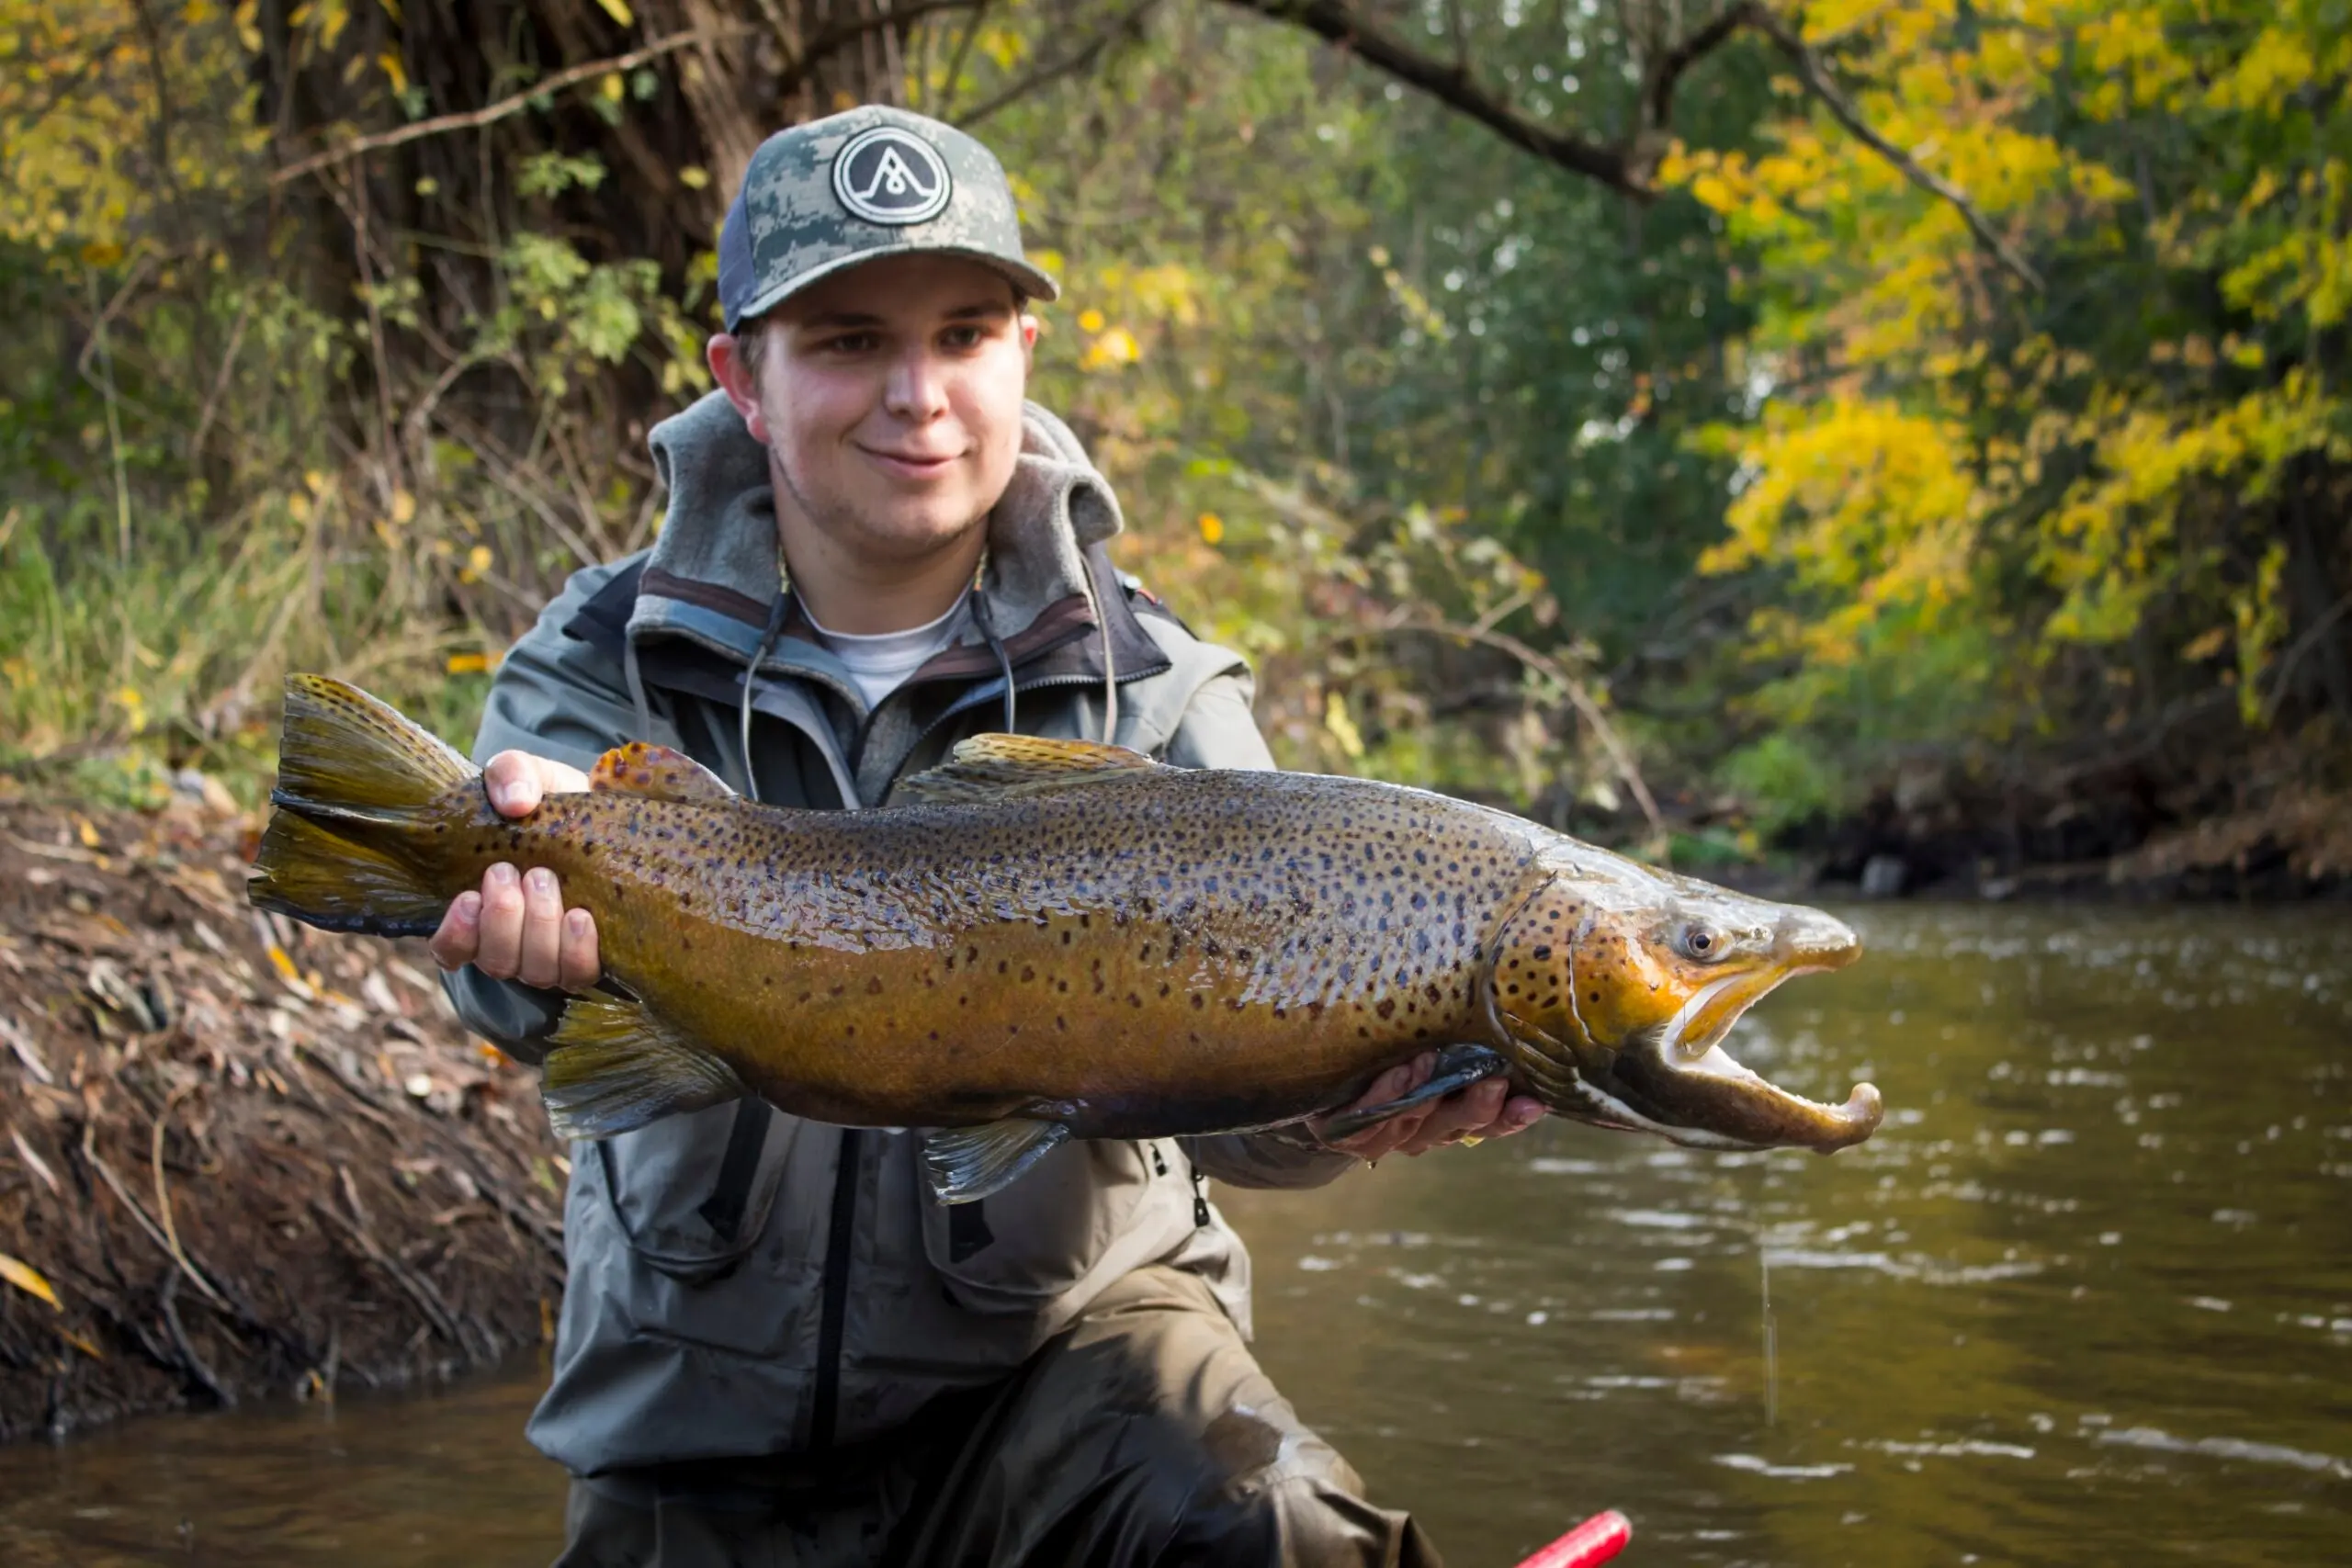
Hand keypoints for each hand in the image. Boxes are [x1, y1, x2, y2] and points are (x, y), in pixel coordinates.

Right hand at [428, 751, 600, 990]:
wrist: (605, 816)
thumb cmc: (553, 803)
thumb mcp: (528, 776)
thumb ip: (510, 774)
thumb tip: (515, 802)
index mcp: (480, 910)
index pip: (449, 951)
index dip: (457, 934)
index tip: (469, 896)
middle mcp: (512, 942)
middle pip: (496, 961)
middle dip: (502, 919)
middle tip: (511, 872)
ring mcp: (551, 954)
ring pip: (535, 971)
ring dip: (538, 927)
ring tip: (544, 879)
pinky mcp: (590, 956)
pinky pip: (578, 974)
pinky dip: (576, 949)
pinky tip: (581, 916)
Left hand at [1317, 1051, 1545, 1161]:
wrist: (1317, 1089)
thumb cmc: (1383, 1060)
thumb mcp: (1428, 1050)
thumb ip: (1461, 1046)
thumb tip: (1503, 1013)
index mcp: (1446, 1120)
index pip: (1487, 1125)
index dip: (1510, 1119)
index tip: (1535, 1103)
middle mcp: (1418, 1134)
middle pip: (1453, 1127)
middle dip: (1474, 1107)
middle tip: (1493, 1081)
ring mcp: (1381, 1136)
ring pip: (1410, 1123)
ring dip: (1425, 1093)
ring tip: (1434, 1062)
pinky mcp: (1344, 1132)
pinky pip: (1368, 1117)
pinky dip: (1387, 1094)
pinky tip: (1401, 1071)